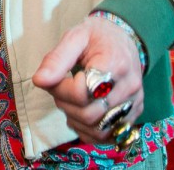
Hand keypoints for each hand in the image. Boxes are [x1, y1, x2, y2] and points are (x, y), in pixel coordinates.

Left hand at [32, 17, 143, 145]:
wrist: (124, 38)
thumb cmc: (98, 36)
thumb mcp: (75, 37)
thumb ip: (56, 59)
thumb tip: (39, 81)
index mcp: (115, 64)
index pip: (82, 93)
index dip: (60, 89)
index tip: (54, 78)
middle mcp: (129, 88)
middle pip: (89, 114)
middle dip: (65, 105)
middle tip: (60, 88)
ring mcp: (134, 104)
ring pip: (99, 130)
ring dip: (76, 120)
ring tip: (71, 99)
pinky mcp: (134, 114)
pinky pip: (108, 135)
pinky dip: (88, 129)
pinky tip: (81, 112)